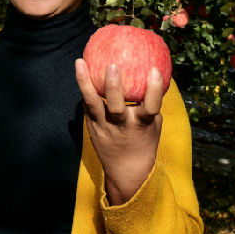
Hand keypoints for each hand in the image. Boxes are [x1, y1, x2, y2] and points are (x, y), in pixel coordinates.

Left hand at [74, 59, 163, 204]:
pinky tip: (81, 68)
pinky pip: (87, 104)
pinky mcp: (92, 126)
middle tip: (112, 66)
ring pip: (93, 105)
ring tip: (80, 62)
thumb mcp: (153, 124)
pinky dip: (84, 86)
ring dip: (86, 83)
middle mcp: (122, 126)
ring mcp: (104, 127)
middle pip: (116, 107)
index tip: (154, 70)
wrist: (126, 171)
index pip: (152, 106)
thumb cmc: (144, 140)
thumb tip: (149, 73)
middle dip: (114, 87)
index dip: (154, 89)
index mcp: (143, 124)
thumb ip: (150, 102)